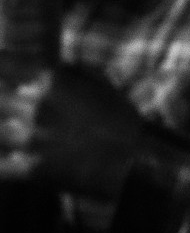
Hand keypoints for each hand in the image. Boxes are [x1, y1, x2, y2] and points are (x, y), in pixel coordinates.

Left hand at [0, 65, 151, 199]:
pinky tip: (11, 159)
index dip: (4, 70)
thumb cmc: (121, 120)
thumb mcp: (102, 84)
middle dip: (3, 104)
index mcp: (52, 82)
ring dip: (4, 133)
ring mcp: (29, 139)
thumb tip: (49, 65)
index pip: (7, 68)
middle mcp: (36, 107)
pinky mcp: (28, 168)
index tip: (6, 76)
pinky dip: (4, 161)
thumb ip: (71, 71)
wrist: (134, 161)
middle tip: (12, 110)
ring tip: (17, 134)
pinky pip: (0, 164)